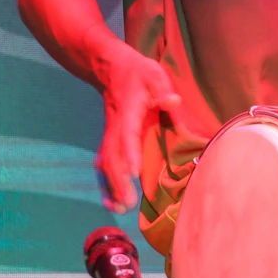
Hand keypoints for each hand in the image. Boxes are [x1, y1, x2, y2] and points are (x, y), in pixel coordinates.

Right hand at [96, 45, 181, 213]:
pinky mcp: (110, 139)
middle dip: (118, 181)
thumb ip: (163, 90)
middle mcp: (115, 127)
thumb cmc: (139, 74)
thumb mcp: (154, 75)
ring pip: (105, 164)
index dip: (130, 153)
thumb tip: (173, 101)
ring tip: (120, 208)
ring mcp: (110, 134)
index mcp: (128, 113)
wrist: (112, 69)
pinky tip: (112, 200)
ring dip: (110, 186)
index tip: (134, 172)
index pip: (127, 135)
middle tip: (128, 203)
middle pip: (111, 157)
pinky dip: (106, 182)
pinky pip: (104, 163)